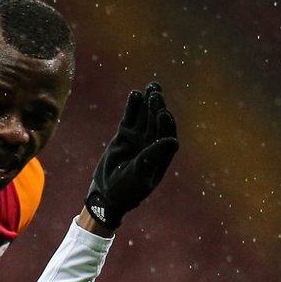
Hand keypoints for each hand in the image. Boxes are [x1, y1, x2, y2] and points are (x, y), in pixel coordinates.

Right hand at [85, 82, 178, 228]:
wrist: (106, 193)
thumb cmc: (126, 189)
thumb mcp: (139, 174)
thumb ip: (154, 156)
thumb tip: (174, 141)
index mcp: (162, 154)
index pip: (167, 134)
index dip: (165, 122)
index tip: (162, 113)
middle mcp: (153, 144)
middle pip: (156, 121)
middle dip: (157, 107)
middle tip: (155, 93)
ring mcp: (139, 138)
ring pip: (144, 116)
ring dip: (148, 102)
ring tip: (150, 88)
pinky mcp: (125, 134)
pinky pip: (130, 118)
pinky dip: (133, 107)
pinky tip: (135, 94)